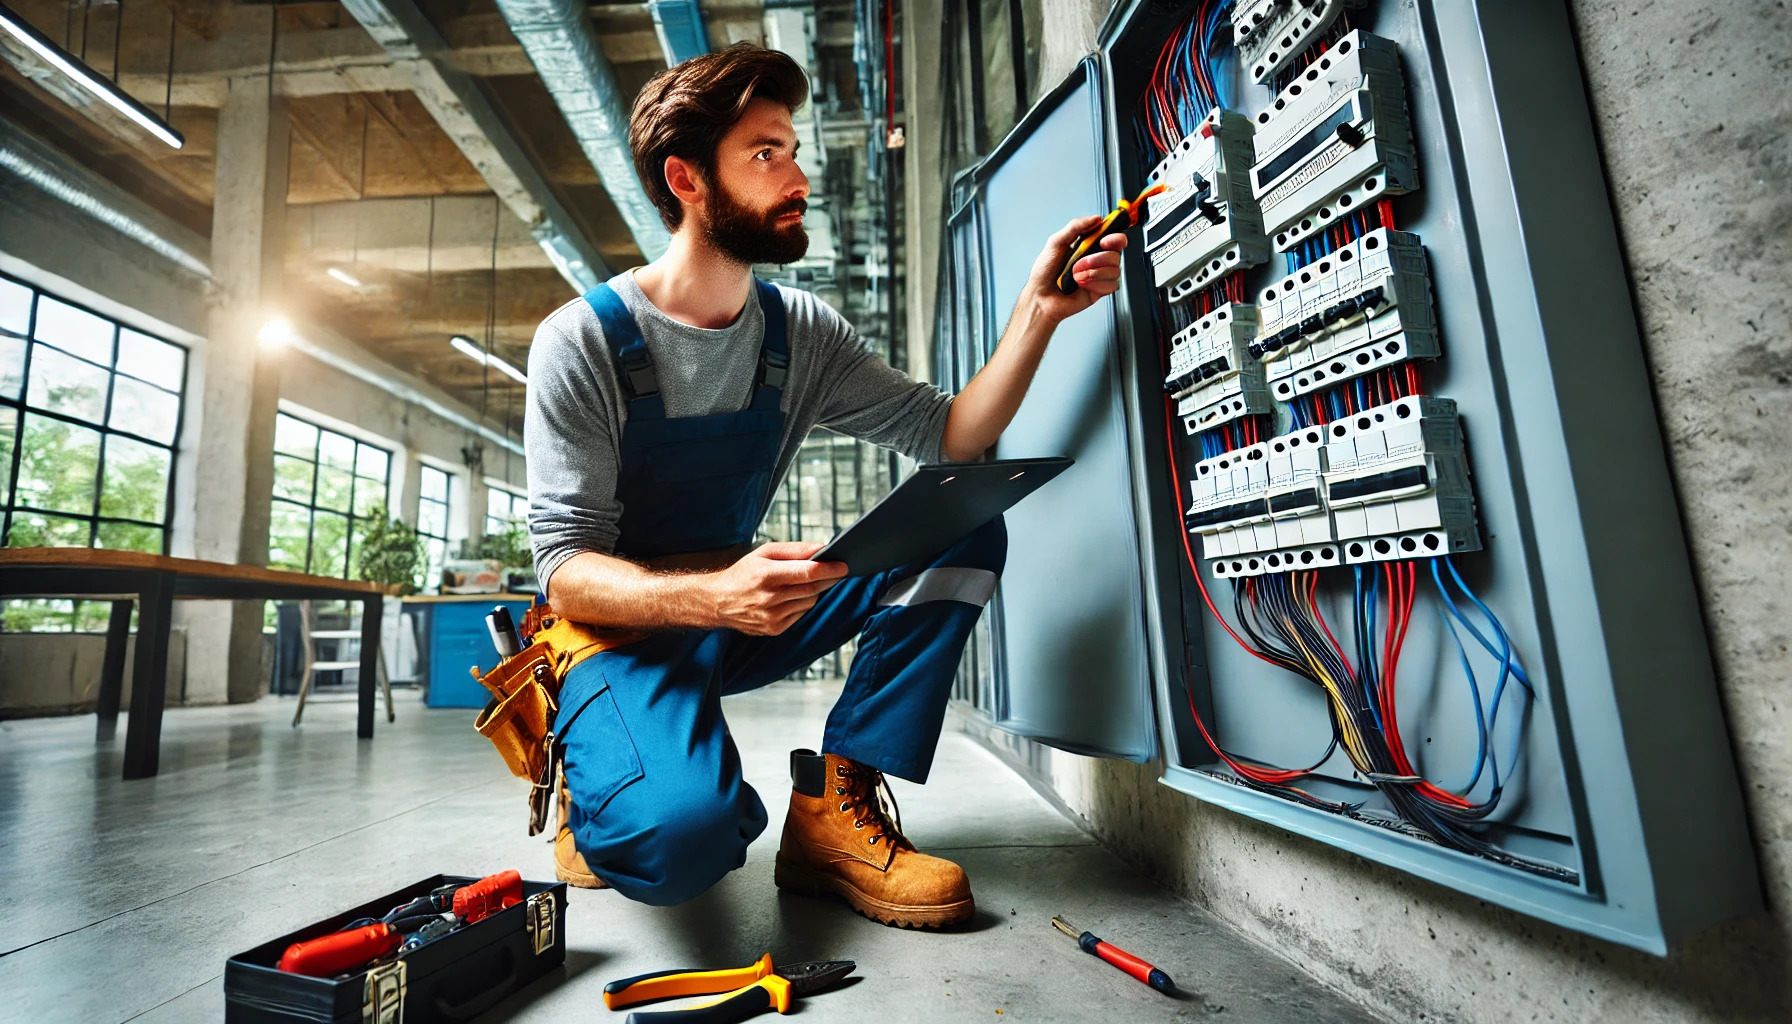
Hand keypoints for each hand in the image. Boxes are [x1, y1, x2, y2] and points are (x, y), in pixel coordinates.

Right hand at [703, 542, 848, 635]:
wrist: (718, 602)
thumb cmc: (743, 573)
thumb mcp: (764, 553)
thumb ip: (794, 550)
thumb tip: (822, 548)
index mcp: (765, 575)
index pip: (806, 572)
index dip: (829, 568)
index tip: (844, 565)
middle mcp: (769, 598)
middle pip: (812, 588)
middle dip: (828, 578)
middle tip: (837, 570)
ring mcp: (772, 617)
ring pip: (809, 602)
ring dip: (815, 591)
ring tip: (807, 581)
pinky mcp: (774, 629)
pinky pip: (801, 614)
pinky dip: (802, 603)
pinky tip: (793, 596)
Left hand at [1024, 214, 1128, 323]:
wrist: (1040, 297)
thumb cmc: (1044, 273)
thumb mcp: (1056, 242)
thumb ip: (1075, 226)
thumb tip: (1095, 219)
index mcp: (1088, 246)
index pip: (1113, 238)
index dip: (1115, 238)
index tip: (1105, 241)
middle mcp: (1096, 260)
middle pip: (1116, 254)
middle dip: (1098, 258)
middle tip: (1081, 262)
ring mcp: (1099, 275)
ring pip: (1115, 270)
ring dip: (1093, 273)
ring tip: (1077, 276)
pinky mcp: (1100, 290)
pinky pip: (1111, 285)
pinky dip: (1095, 285)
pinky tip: (1082, 286)